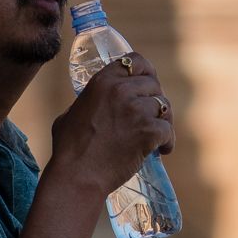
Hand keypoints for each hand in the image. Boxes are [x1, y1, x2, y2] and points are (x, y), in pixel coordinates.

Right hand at [51, 51, 174, 195]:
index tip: (148, 83)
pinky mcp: (148, 131)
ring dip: (163, 120)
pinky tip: (162, 149)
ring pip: (163, 107)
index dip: (145, 71)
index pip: (134, 61)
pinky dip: (167, 141)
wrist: (78, 175)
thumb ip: (89, 101)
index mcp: (102, 81)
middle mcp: (121, 90)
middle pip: (153, 85)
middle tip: (152, 116)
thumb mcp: (72, 113)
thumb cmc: (69, 149)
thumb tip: (96, 103)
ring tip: (158, 135)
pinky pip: (167, 129)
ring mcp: (136, 110)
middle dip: (154, 100)